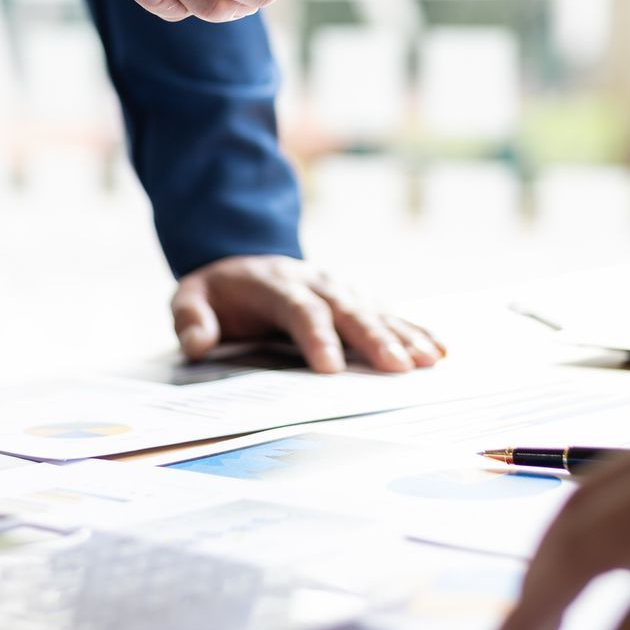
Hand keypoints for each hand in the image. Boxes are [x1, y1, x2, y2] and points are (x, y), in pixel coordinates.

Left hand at [172, 255, 444, 373]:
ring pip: (375, 311)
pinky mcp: (356, 299)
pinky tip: (438, 349)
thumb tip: (197, 344)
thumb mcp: (191, 296)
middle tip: (397, 369)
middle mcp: (316, 283)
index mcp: (276, 284)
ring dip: (402, 336)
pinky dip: (415, 330)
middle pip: (348, 311)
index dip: (316, 337)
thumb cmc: (220, 291)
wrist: (245, 260)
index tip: (330, 369)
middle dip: (373, 339)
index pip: (300, 310)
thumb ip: (191, 318)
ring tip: (426, 362)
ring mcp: (340, 289)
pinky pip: (390, 314)